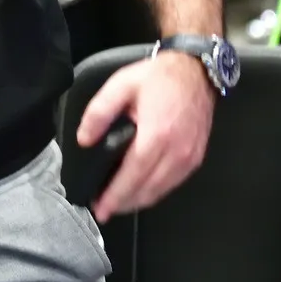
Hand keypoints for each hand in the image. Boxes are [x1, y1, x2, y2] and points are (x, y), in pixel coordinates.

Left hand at [75, 52, 213, 221]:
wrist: (196, 71)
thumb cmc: (159, 77)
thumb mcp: (121, 85)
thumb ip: (99, 112)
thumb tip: (84, 139)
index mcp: (156, 134)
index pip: (132, 176)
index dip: (115, 196)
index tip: (100, 208)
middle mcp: (177, 151)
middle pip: (147, 190)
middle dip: (123, 204)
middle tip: (103, 210)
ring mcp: (190, 157)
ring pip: (161, 191)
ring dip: (139, 201)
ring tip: (117, 203)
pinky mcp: (196, 158)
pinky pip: (173, 183)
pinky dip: (155, 192)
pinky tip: (141, 191)